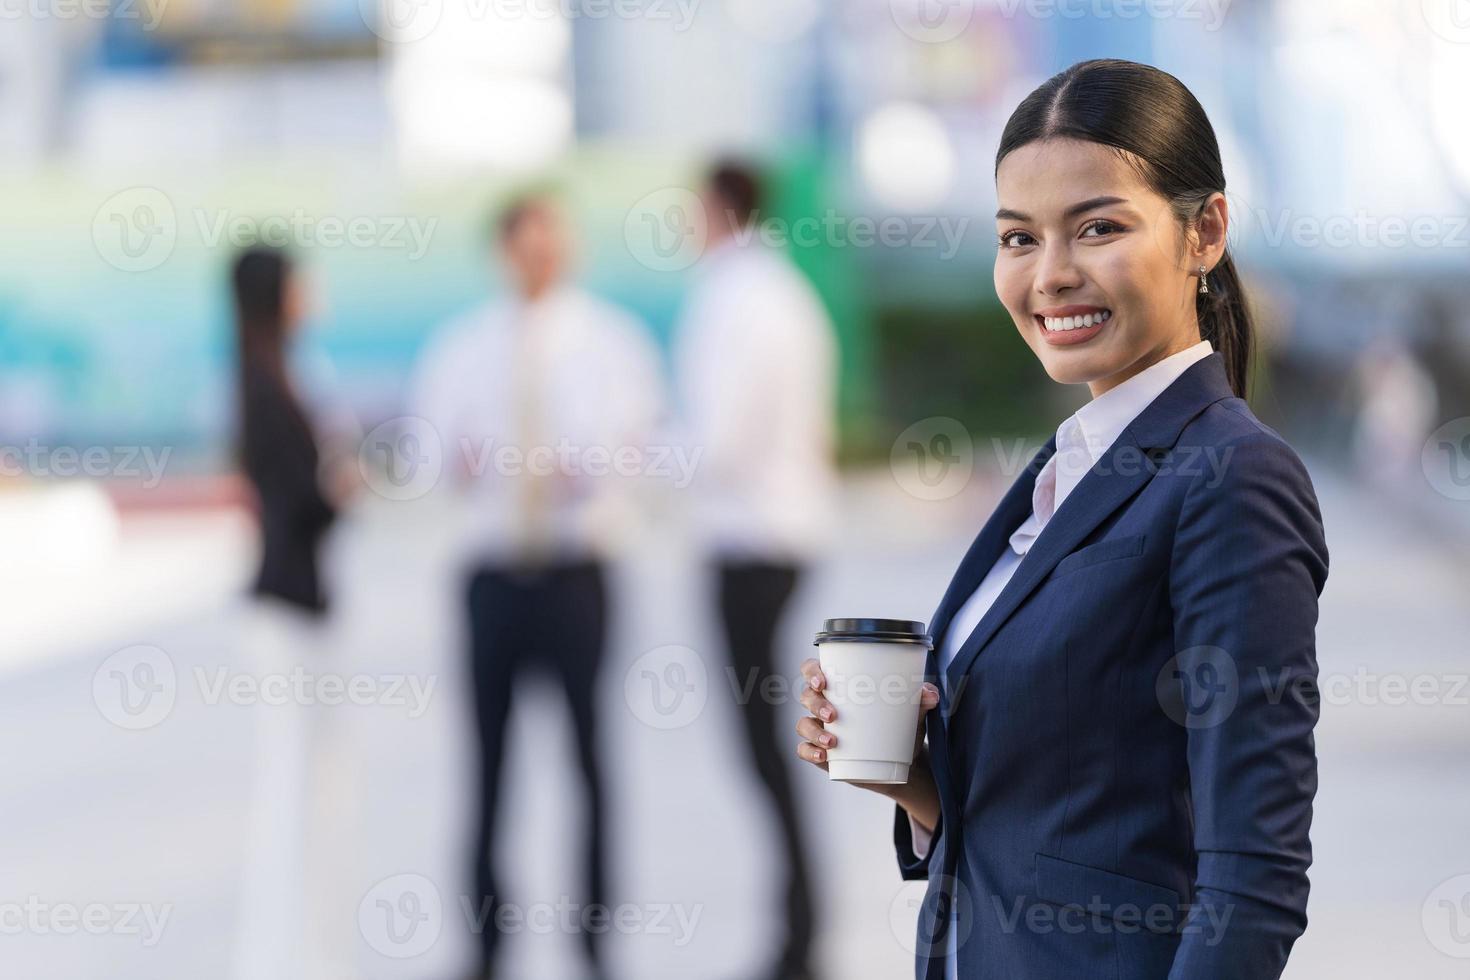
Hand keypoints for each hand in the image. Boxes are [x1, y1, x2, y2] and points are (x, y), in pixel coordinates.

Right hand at [795, 657, 940, 802]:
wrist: (902, 764)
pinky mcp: (822, 754)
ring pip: (803, 724)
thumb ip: (922, 701)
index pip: (813, 670)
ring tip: (832, 742)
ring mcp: (821, 729)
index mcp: (840, 686)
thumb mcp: (912, 714)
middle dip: (815, 703)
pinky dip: (810, 752)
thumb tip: (930, 693)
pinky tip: (823, 756)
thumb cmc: (900, 728)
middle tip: (834, 715)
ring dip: (813, 731)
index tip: (824, 681)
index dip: (811, 671)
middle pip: (807, 696)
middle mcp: (825, 705)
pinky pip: (804, 750)